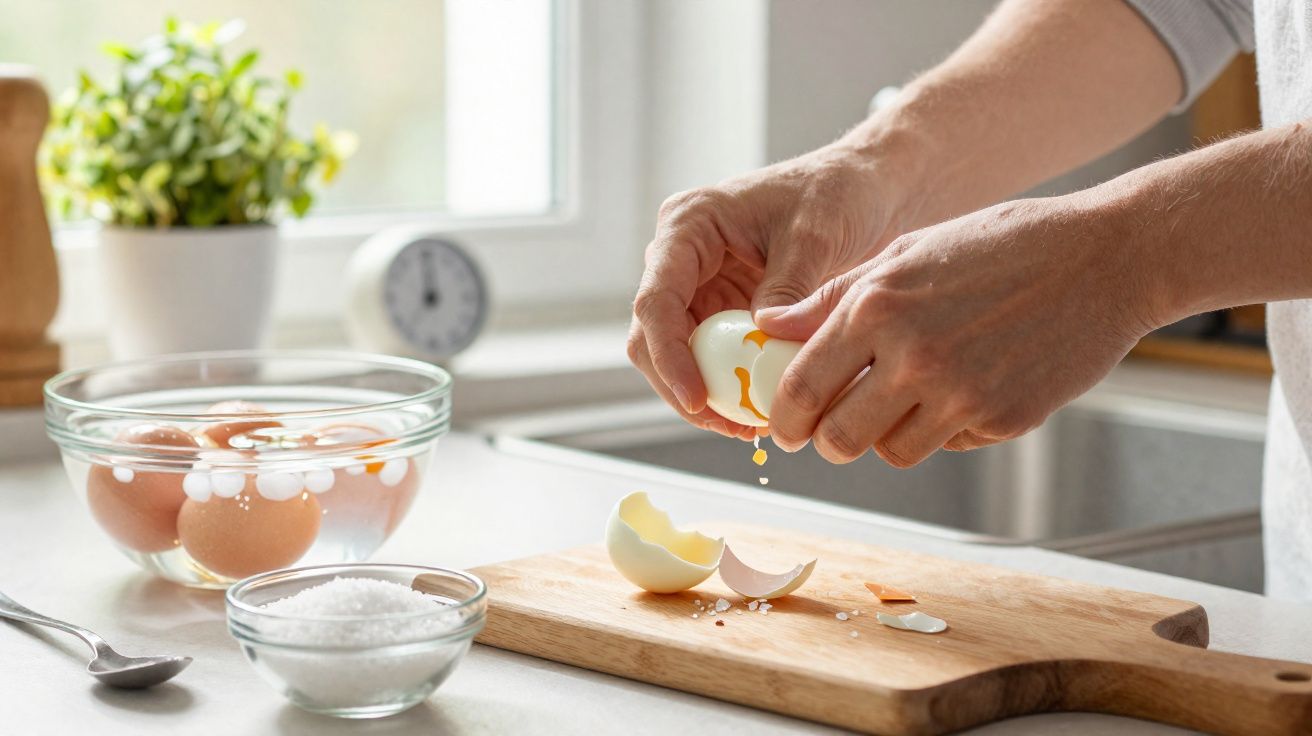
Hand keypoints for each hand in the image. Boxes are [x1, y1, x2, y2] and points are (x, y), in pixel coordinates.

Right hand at [628, 146, 903, 438]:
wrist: (860, 189)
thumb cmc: (834, 193)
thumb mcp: (814, 236)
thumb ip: (785, 286)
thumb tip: (762, 337)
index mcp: (688, 226)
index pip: (656, 300)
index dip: (668, 355)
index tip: (697, 399)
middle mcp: (681, 257)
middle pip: (652, 336)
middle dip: (681, 386)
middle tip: (728, 425)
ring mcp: (698, 285)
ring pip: (676, 355)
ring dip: (705, 394)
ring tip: (748, 427)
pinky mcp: (722, 309)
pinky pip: (711, 358)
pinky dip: (728, 387)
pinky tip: (759, 412)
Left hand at [764, 194, 1156, 465]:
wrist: (1106, 259)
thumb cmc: (1000, 246)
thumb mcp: (907, 252)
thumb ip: (834, 297)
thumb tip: (770, 327)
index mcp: (877, 305)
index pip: (800, 387)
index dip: (783, 417)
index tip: (785, 425)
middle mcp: (913, 354)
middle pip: (838, 437)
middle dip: (827, 441)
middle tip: (832, 432)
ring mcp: (962, 392)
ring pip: (891, 451)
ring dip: (886, 436)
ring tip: (903, 403)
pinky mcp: (1005, 418)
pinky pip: (949, 444)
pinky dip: (944, 429)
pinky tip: (965, 387)